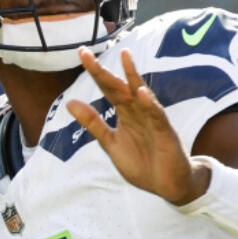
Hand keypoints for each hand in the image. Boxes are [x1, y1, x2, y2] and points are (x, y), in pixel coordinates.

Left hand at [66, 48, 210, 205]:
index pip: (108, 88)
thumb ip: (93, 123)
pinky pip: (156, 115)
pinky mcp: (165, 133)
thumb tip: (70, 102)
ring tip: (124, 55)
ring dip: (132, 76)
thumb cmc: (142, 163)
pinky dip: (149, 104)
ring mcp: (152, 120)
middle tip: (86, 54)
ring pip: (141, 94)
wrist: (167, 186)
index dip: (95, 72)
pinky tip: (141, 92)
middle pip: (119, 86)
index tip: (81, 52)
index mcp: (125, 113)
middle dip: (103, 71)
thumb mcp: (111, 143)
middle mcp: (138, 111)